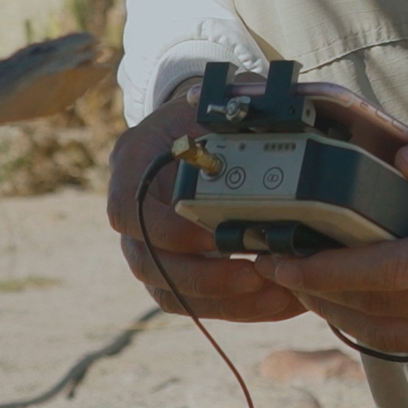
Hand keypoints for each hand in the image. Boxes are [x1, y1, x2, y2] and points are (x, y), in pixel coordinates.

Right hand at [99, 76, 407, 324]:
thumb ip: (239, 107)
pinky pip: (198, 302)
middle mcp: (133, 210)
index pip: (128, 211)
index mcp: (133, 163)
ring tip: (276, 294)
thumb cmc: (210, 111)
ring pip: (171, 293)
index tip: (211, 236)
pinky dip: (239, 307)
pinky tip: (280, 300)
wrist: (199, 127)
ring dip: (225, 301)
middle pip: (148, 264)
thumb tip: (276, 109)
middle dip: (204, 278)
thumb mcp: (219, 100)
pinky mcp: (177, 270)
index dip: (165, 231)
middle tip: (255, 276)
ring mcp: (150, 245)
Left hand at [257, 107, 407, 374]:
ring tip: (302, 283)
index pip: (392, 271)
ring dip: (342, 313)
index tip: (283, 258)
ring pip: (396, 337)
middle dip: (321, 291)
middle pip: (383, 310)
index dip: (330, 269)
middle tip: (274, 266)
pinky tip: (356, 298)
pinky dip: (382, 326)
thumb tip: (403, 162)